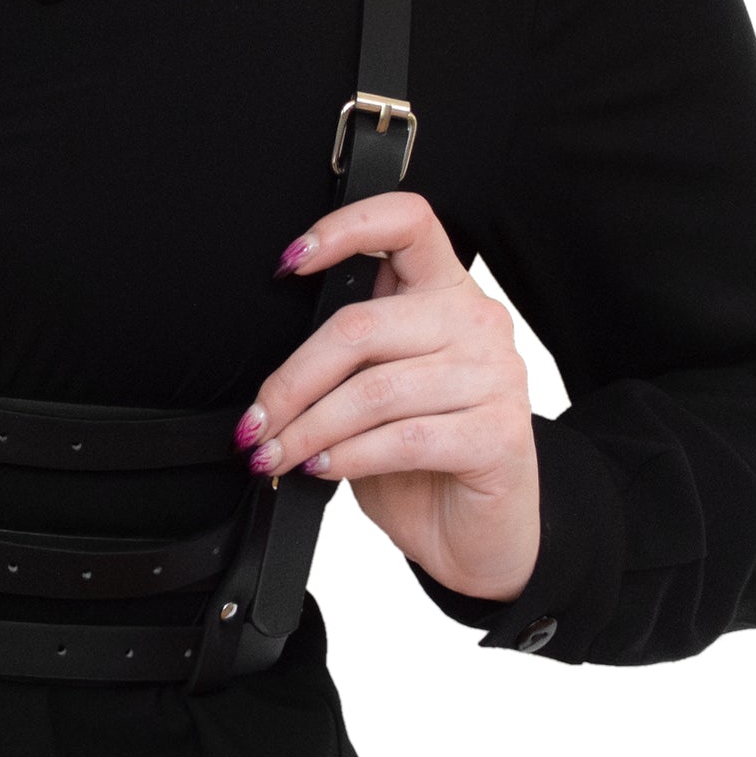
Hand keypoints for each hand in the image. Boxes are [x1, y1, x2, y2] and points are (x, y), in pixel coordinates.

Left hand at [236, 193, 541, 603]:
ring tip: (276, 455)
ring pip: (375, 390)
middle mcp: (476, 322)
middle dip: (292, 381)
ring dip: (309, 430)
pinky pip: (402, 438)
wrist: (476, 534)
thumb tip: (270, 373)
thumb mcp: (376, 395)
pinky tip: (322, 469)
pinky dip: (348, 457)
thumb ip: (347, 360)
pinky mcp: (498, 434)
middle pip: (362, 325)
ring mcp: (494, 376)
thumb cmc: (421, 461)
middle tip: (257, 422)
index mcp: (445, 293)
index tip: (288, 263)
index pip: (407, 221)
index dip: (344, 228)